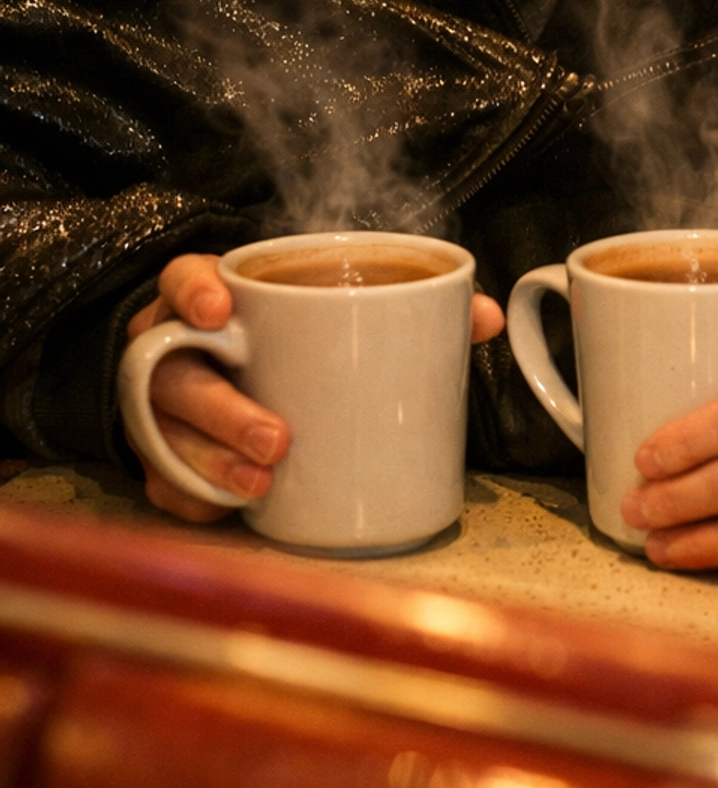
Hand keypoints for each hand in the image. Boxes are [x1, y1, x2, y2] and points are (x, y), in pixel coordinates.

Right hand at [124, 253, 505, 524]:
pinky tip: (225, 509)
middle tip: (277, 438)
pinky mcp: (162, 456)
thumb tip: (486, 315)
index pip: (181, 278)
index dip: (193, 291)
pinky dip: (191, 496)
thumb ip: (412, 303)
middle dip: (224, 410)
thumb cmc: (305, 335)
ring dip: (212, 463)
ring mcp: (161, 405)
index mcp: (213, 296)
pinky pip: (162, 481)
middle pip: (177, 374)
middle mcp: (175, 347)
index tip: (224, 311)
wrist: (253, 369)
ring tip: (263, 483)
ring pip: (167, 433)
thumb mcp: (344, 309)